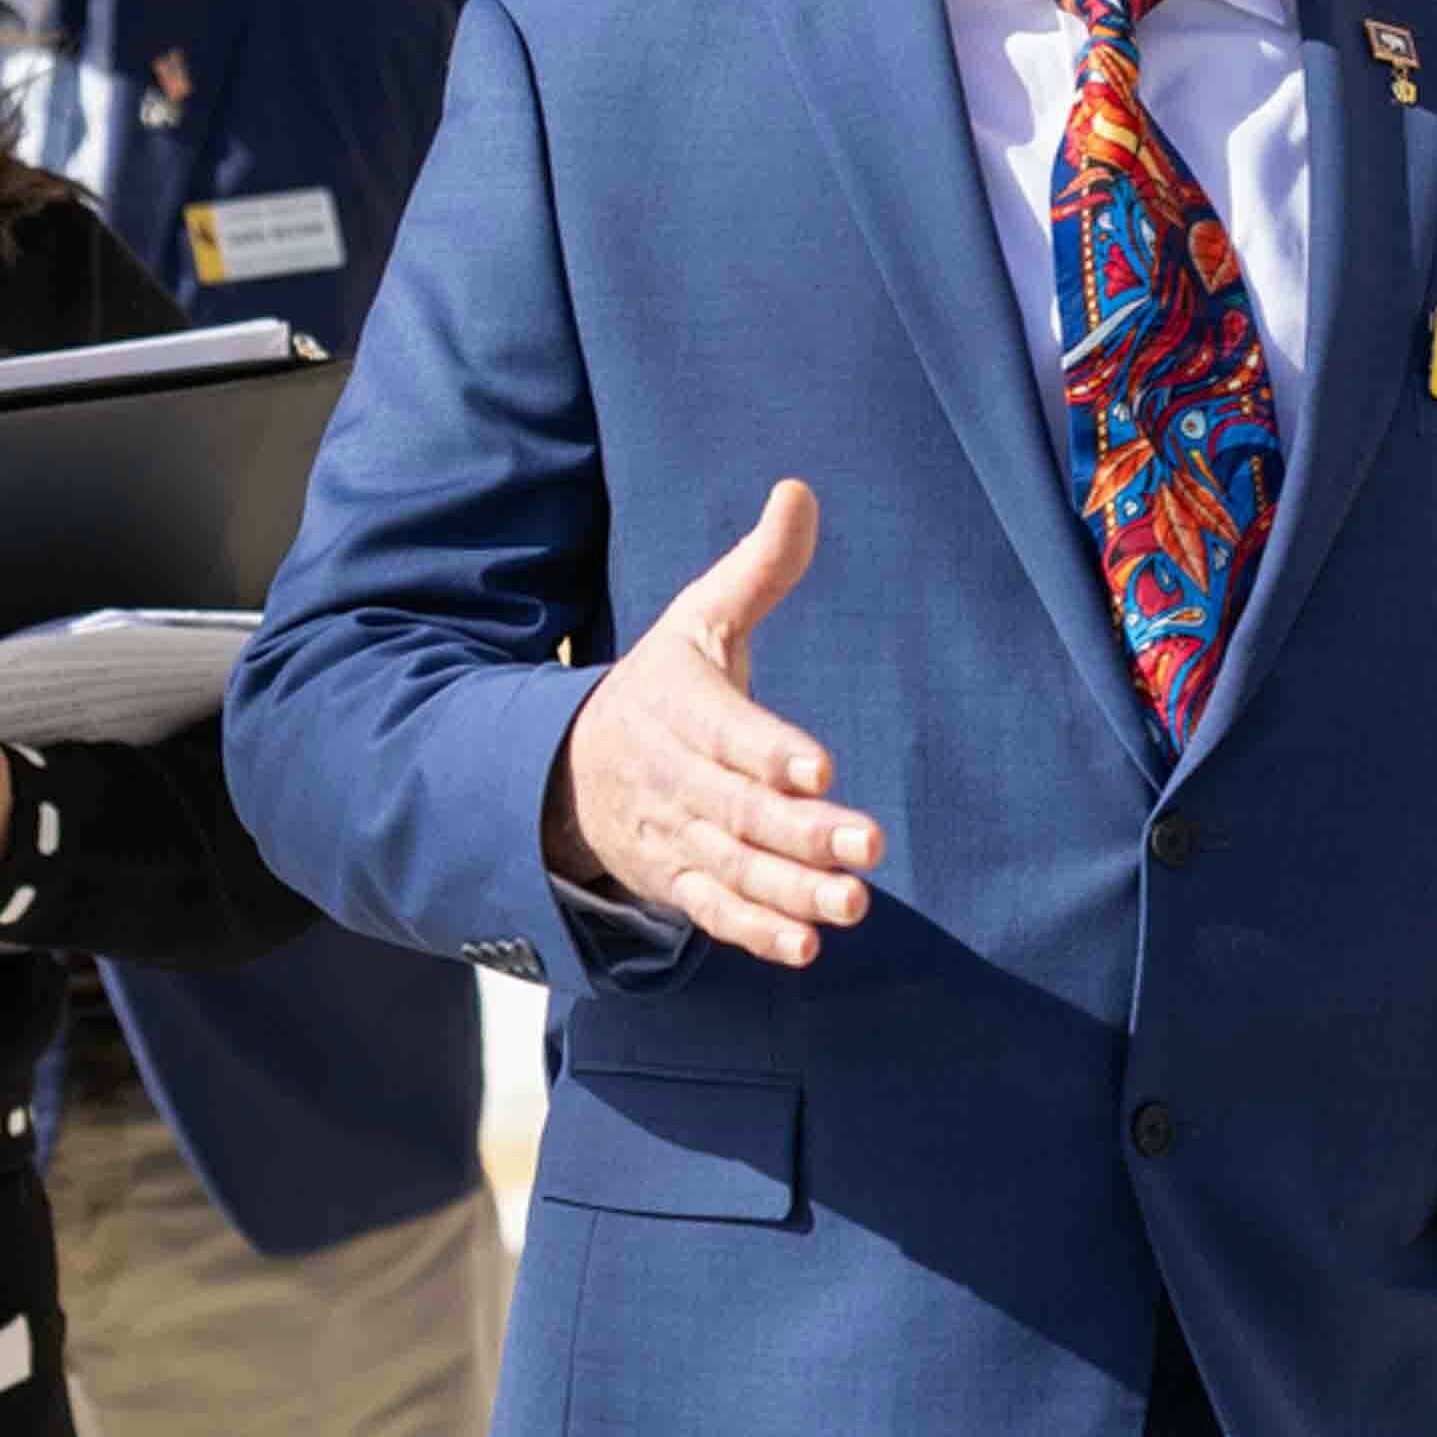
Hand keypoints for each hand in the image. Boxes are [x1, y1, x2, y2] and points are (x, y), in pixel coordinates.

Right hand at [542, 481, 883, 968]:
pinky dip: (755, 933)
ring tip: (853, 902)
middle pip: (742, 810)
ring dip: (792, 891)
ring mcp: (675, 837)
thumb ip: (758, 567)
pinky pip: (714, 913)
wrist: (567, 768)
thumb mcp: (696, 618)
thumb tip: (800, 489)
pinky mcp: (677, 882)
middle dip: (804, 833)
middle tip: (870, 845)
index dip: (771, 752)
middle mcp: (676, 779)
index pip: (728, 732)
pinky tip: (806, 946)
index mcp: (681, 708)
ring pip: (734, 869)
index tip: (820, 768)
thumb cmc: (661, 685)